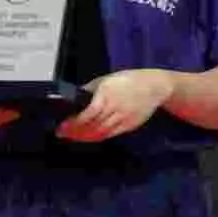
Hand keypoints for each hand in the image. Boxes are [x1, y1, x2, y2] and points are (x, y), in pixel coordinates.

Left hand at [56, 69, 172, 141]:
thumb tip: (74, 99)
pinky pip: (110, 134)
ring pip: (101, 132)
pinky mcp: (129, 125)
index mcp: (107, 94)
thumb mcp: (106, 79)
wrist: (154, 86)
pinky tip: (89, 136)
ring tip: (74, 136)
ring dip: (85, 137)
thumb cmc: (129, 80)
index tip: (62, 126)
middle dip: (76, 132)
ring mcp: (123, 118)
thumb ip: (90, 90)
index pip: (89, 113)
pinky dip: (98, 137)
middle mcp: (115, 107)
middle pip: (93, 125)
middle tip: (63, 134)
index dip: (74, 123)